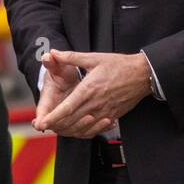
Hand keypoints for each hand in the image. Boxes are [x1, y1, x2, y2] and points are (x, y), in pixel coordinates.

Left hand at [37, 50, 152, 138]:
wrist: (143, 74)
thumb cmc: (118, 65)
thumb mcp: (94, 58)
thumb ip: (71, 57)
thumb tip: (54, 53)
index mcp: (89, 89)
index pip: (67, 108)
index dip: (53, 117)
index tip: (41, 123)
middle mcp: (96, 104)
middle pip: (72, 121)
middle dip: (56, 126)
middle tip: (43, 127)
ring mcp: (105, 112)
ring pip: (82, 127)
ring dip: (69, 130)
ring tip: (57, 128)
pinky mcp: (112, 116)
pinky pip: (95, 129)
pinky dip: (84, 130)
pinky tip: (78, 128)